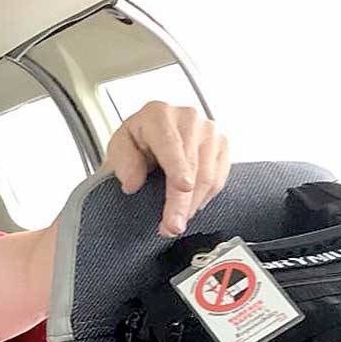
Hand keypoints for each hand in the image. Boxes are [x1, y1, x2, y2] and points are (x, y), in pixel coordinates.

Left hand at [102, 101, 229, 237]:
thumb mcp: (118, 149)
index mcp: (158, 114)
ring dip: (192, 206)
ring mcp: (209, 130)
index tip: (183, 186)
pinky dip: (204, 199)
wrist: (151, 139)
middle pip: (191, 165)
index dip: (178, 166)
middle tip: (172, 227)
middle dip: (181, 201)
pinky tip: (189, 208)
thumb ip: (123, 162)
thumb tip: (133, 183)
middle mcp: (188, 117)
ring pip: (208, 175)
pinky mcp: (222, 145)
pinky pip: (218, 179)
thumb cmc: (136, 143)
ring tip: (176, 223)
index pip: (170, 143)